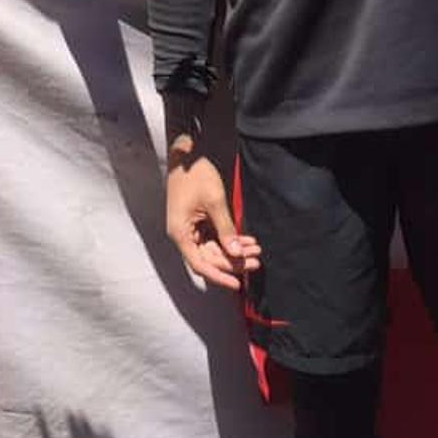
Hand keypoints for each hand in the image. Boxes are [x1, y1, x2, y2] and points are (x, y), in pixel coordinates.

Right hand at [165, 153, 259, 289]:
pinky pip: (214, 237)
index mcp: (181, 233)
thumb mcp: (214, 202)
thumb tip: (237, 253)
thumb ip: (226, 229)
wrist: (187, 153)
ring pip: (214, 249)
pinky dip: (230, 239)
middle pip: (209, 258)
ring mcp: (190, 229)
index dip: (220, 276)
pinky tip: (247, 240)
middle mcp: (183, 235)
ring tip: (256, 249)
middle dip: (234, 261)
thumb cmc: (196, 175)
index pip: (200, 265)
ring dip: (234, 250)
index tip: (237, 284)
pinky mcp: (197, 222)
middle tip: (256, 261)